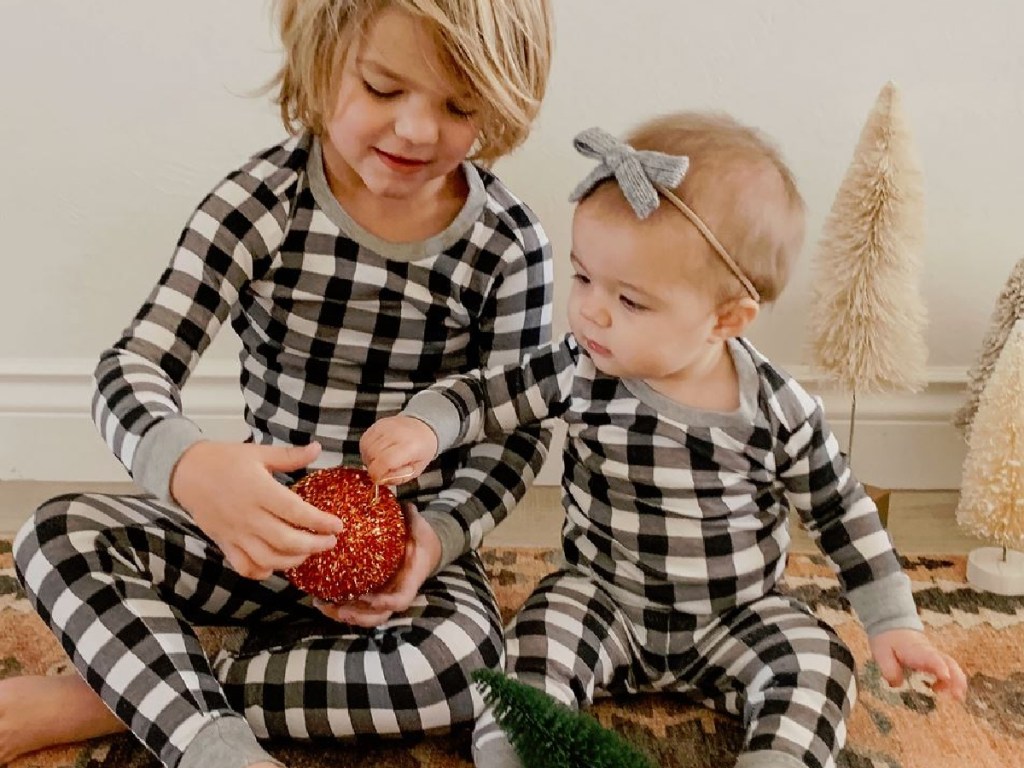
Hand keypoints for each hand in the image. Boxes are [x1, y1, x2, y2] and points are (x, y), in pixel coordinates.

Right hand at [170, 440, 343, 579]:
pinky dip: (263, 571)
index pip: (296, 512)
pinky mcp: (225, 543)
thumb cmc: (224, 460)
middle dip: (314, 545)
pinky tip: (277, 564)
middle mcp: (248, 516)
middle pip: (286, 541)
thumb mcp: (258, 453)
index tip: (338, 525)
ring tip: (309, 552)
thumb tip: (317, 449)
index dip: (320, 522)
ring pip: (268, 559)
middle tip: (331, 542)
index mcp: (259, 491)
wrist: (185, 472)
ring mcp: (235, 533)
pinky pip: (245, 567)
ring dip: (294, 560)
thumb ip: (290, 456)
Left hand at [315, 502, 441, 626]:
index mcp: (410, 581)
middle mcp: (395, 593)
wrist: (424, 550)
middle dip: (357, 616)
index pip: (399, 600)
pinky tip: (319, 598)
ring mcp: (383, 596)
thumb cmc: (421, 538)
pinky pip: (356, 606)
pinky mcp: (372, 594)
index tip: (366, 597)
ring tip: (320, 603)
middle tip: (336, 608)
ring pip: (364, 616)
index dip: (383, 603)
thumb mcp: (420, 528)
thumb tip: (402, 503)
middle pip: (377, 616)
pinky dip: (338, 607)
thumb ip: (412, 518)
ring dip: (342, 614)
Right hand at [360, 416, 437, 484]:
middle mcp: (396, 434)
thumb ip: (399, 478)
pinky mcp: (377, 424)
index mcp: (410, 446)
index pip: (386, 461)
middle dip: (374, 467)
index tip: (379, 479)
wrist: (423, 428)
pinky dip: (367, 450)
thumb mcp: (416, 470)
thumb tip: (382, 479)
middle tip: (382, 470)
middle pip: (373, 455)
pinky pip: (364, 441)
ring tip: (380, 461)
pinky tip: (376, 453)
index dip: (378, 474)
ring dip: (369, 459)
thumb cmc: (421, 449)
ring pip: (366, 448)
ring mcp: (385, 427)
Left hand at [869, 628, 966, 699]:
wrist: (892, 627)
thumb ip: (890, 670)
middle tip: (958, 697)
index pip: (932, 658)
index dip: (940, 667)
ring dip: (958, 682)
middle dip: (957, 680)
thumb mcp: (882, 654)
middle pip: (950, 664)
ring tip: (957, 698)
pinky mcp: (936, 661)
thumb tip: (898, 686)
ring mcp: (935, 656)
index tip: (945, 677)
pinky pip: (949, 670)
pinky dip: (952, 682)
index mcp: (917, 650)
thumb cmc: (888, 641)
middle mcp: (930, 653)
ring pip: (953, 667)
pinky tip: (942, 692)